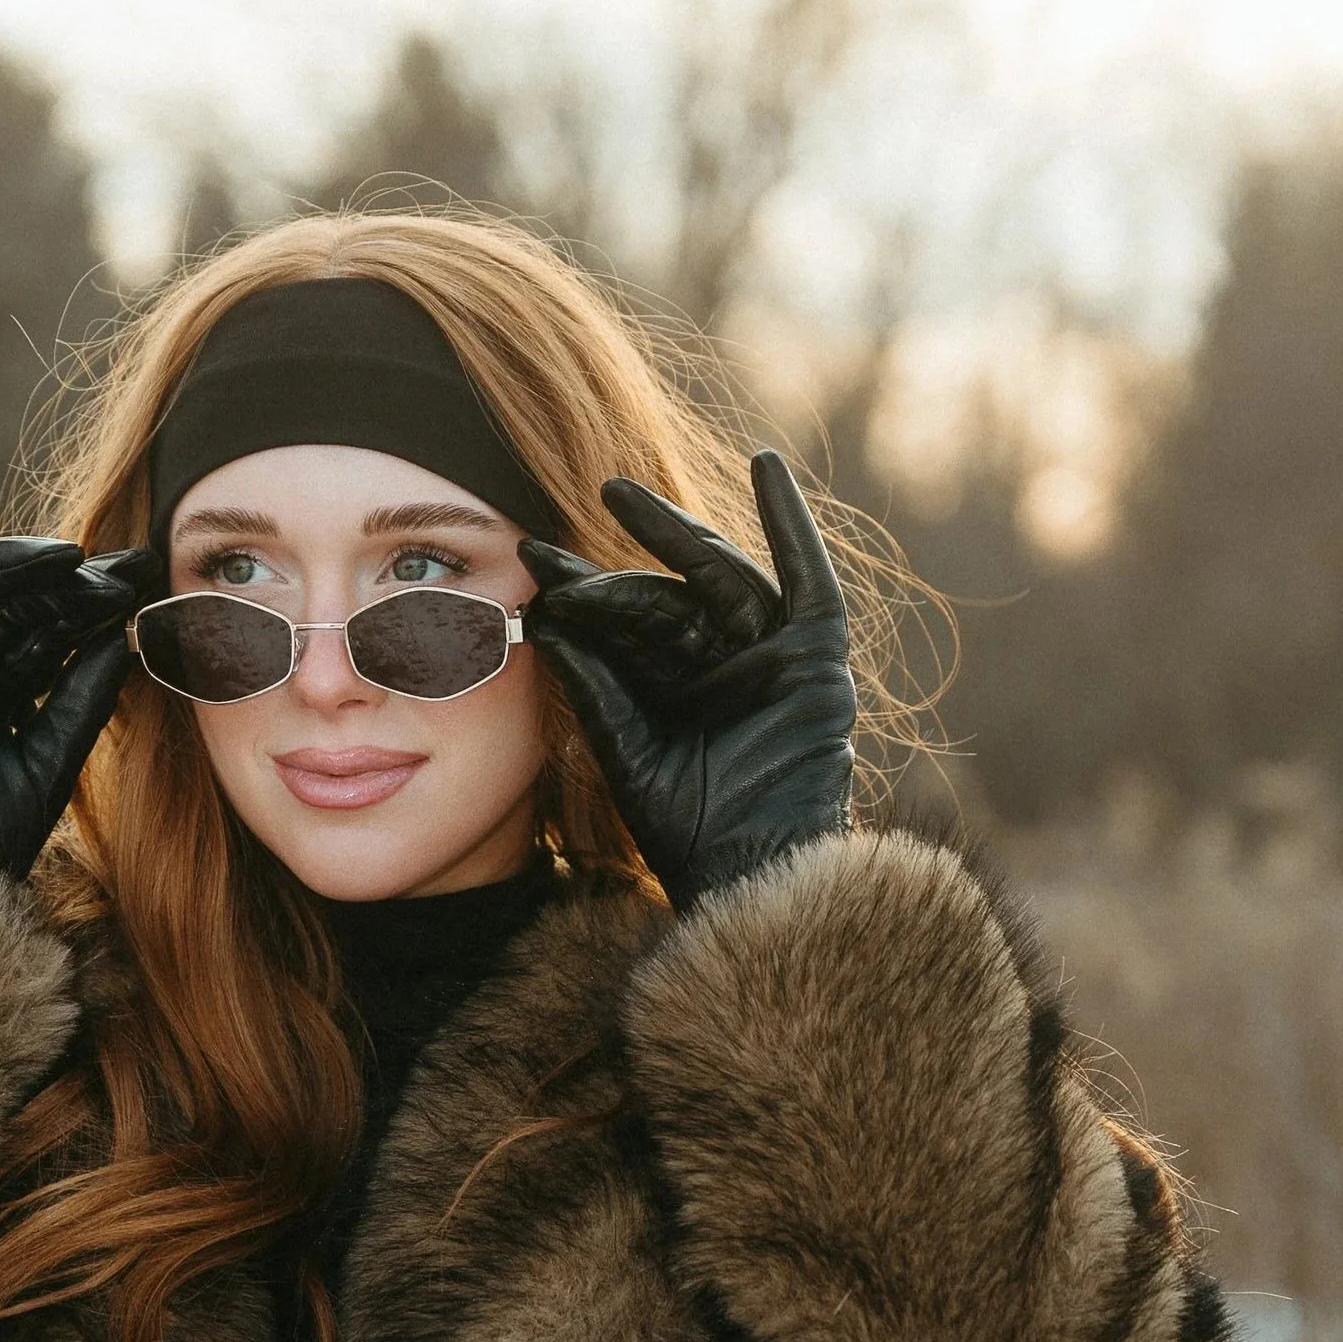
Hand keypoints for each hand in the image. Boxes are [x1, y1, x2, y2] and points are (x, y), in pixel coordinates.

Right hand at [0, 469, 161, 877]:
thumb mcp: (51, 757)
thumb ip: (84, 697)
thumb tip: (128, 637)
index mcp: (5, 692)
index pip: (53, 631)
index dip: (95, 605)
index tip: (143, 580)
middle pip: (16, 602)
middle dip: (65, 581)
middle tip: (117, 565)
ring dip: (15, 560)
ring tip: (65, 554)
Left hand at [518, 450, 855, 906]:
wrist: (749, 874)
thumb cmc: (686, 829)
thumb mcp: (625, 747)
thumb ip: (594, 683)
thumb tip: (541, 615)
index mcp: (673, 687)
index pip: (623, 622)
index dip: (579, 590)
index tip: (527, 557)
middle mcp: (721, 665)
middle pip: (666, 593)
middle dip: (617, 554)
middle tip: (568, 512)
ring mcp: (769, 658)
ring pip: (720, 578)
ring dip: (676, 531)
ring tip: (621, 495)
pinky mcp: (816, 657)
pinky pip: (809, 579)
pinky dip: (792, 523)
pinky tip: (767, 466)